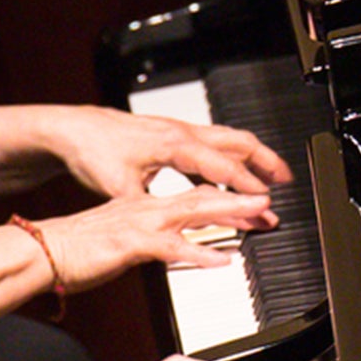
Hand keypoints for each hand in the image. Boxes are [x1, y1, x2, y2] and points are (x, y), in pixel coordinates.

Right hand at [39, 187, 276, 293]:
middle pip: (202, 199)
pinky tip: (220, 260)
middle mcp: (146, 209)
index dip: (224, 198)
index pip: (192, 197)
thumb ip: (145, 241)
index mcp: (143, 206)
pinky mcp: (131, 244)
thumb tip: (164, 247)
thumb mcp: (118, 239)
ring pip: (194, 213)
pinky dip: (198, 253)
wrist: (41, 249)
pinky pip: (171, 248)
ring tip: (258, 215)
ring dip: (229, 213)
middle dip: (239, 201)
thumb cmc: (73, 249)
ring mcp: (140, 224)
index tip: (251, 203)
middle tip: (270, 204)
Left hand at [54, 107, 292, 198]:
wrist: (74, 129)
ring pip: (227, 138)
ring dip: (251, 156)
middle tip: (286, 180)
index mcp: (174, 145)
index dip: (247, 184)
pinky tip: (227, 176)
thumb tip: (164, 231)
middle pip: (237, 142)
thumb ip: (149, 209)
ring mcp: (179, 131)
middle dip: (265, 160)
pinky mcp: (172, 135)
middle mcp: (181, 134)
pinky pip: (211, 143)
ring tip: (269, 176)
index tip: (266, 200)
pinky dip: (228, 158)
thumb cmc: (94, 153)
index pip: (223, 166)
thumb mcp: (120, 188)